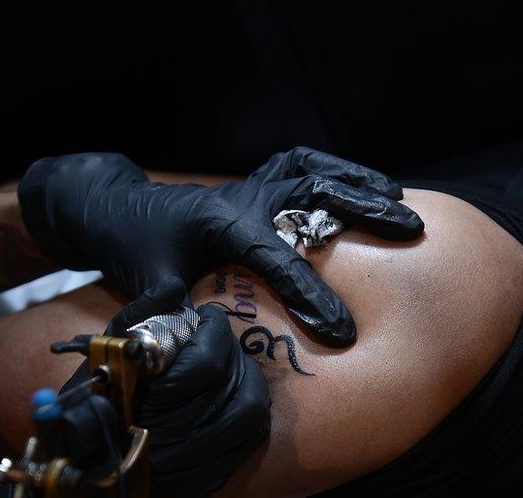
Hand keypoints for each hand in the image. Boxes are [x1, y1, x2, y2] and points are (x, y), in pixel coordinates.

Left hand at [18, 147, 423, 345]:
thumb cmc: (132, 248)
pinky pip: (299, 167)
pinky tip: (365, 183)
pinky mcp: (250, 186)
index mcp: (220, 223)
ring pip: (310, 172)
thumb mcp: (148, 285)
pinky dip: (334, 170)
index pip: (275, 258)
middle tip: (410, 229)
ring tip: (400, 201)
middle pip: (309, 193)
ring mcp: (247, 187)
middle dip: (360, 211)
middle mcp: (240, 197)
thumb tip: (197, 355)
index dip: (311, 294)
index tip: (343, 331)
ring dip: (356, 182)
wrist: (113, 209)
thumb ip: (174, 317)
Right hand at [61, 280, 269, 495]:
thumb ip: (139, 316)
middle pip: (235, 390)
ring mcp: (191, 469)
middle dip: (232, 351)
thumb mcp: (103, 353)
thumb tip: (174, 287)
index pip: (205, 365)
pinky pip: (245, 445)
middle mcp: (171, 445)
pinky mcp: (204, 482)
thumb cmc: (88, 399)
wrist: (78, 462)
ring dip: (247, 381)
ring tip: (229, 362)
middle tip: (217, 335)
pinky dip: (247, 413)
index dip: (214, 332)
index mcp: (145, 406)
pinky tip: (231, 394)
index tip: (206, 316)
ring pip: (249, 418)